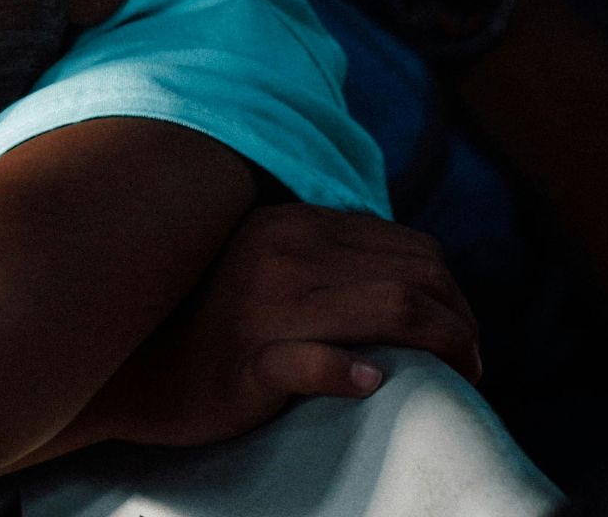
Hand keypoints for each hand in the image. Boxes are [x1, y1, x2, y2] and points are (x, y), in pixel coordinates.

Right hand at [90, 203, 480, 447]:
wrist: (135, 372)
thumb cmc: (215, 326)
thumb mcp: (269, 269)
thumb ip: (327, 257)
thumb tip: (415, 275)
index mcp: (292, 224)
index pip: (412, 246)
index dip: (455, 293)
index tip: (463, 335)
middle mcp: (283, 253)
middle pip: (417, 276)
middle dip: (464, 324)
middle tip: (472, 366)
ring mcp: (264, 306)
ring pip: (395, 310)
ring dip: (446, 348)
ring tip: (459, 380)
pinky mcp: (249, 359)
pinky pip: (316, 363)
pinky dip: (352, 373)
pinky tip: (372, 384)